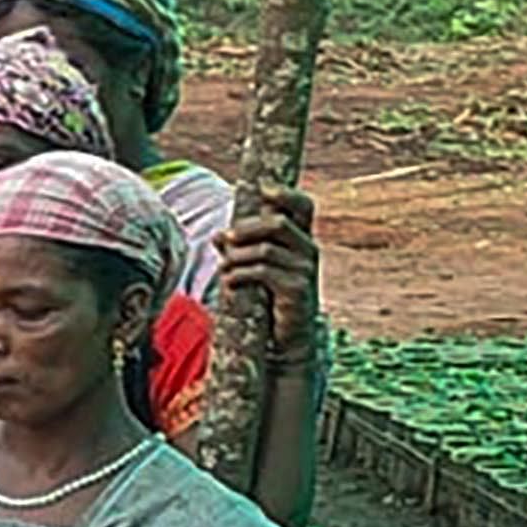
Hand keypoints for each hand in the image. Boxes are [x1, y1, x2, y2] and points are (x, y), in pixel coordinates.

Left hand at [219, 187, 319, 342]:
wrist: (287, 336)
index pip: (304, 206)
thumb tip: (217, 236)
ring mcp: (305, 270)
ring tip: (223, 268)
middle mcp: (308, 250)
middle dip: (246, 229)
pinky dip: (240, 274)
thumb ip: (239, 250)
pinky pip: (263, 273)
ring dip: (237, 257)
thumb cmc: (270, 297)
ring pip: (265, 250)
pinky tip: (229, 282)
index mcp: (301, 239)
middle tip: (225, 238)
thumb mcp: (256, 269)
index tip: (262, 189)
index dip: (286, 193)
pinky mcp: (296, 289)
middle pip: (278, 224)